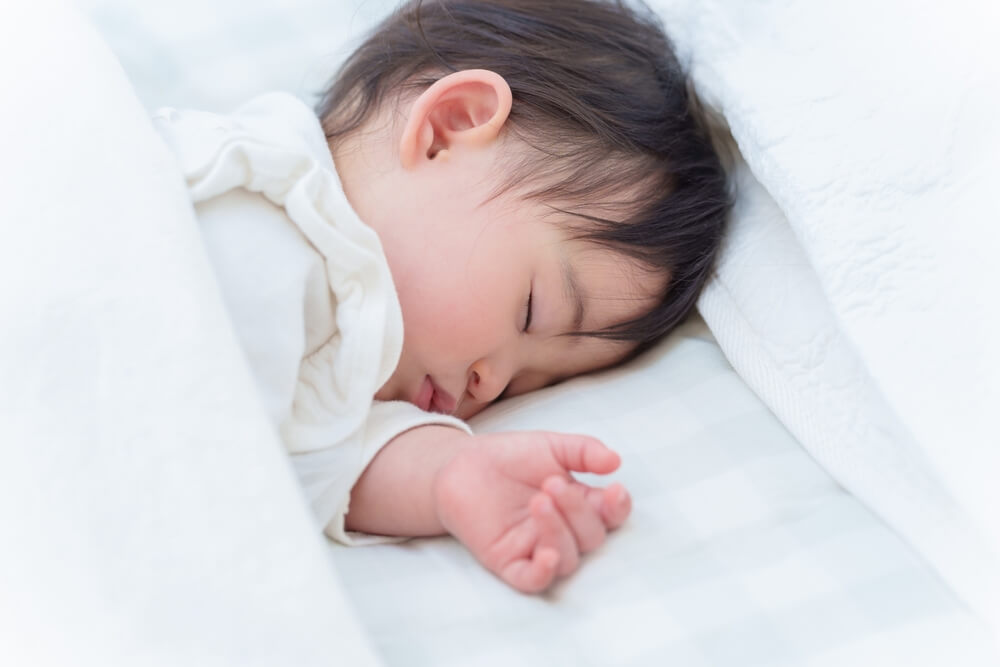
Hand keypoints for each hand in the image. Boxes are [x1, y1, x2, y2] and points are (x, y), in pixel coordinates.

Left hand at [432, 431, 630, 592]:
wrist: (463, 464)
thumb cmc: (510, 457)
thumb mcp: (551, 446)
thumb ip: (584, 451)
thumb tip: (615, 461)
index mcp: (579, 504)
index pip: (611, 515)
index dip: (618, 508)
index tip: (614, 490)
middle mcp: (563, 530)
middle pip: (591, 537)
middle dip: (577, 511)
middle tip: (552, 483)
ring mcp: (537, 548)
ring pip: (567, 559)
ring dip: (559, 532)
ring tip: (538, 501)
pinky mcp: (509, 562)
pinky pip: (533, 581)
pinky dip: (544, 573)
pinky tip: (547, 555)